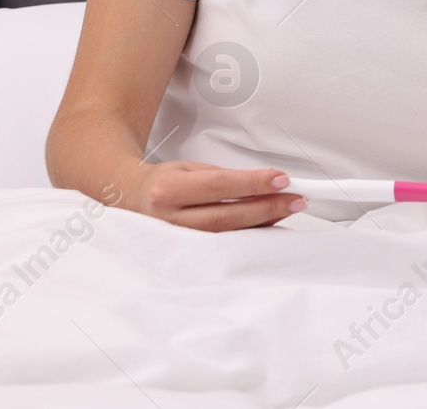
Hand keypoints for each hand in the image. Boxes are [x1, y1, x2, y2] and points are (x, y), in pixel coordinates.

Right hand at [123, 160, 305, 230]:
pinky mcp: (186, 258)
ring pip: (228, 236)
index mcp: (169, 190)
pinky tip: (267, 226)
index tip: (282, 179)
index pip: (219, 185)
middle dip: (267, 207)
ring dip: (263, 222)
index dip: (253, 183)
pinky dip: (249, 236)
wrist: (131, 202)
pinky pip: (224, 247)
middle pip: (227, 216)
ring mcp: (177, 243)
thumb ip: (222, 178)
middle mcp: (170, 219)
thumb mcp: (188, 169)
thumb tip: (264, 186)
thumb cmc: (164, 182)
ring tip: (288, 209)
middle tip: (296, 198)